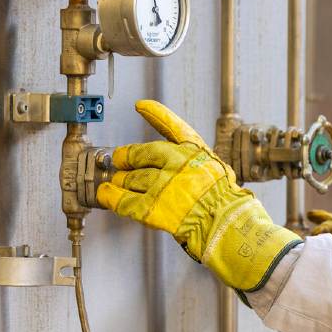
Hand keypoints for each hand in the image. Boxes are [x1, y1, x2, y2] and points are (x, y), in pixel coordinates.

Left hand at [97, 100, 300, 291]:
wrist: (225, 225)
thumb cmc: (225, 203)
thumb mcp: (218, 173)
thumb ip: (195, 164)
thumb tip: (175, 165)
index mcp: (195, 152)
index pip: (172, 126)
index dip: (155, 113)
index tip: (141, 106)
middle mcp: (176, 163)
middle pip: (140, 154)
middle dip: (127, 157)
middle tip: (120, 159)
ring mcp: (163, 184)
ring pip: (131, 178)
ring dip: (122, 180)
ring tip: (117, 182)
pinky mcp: (152, 207)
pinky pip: (123, 200)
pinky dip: (111, 197)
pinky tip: (105, 194)